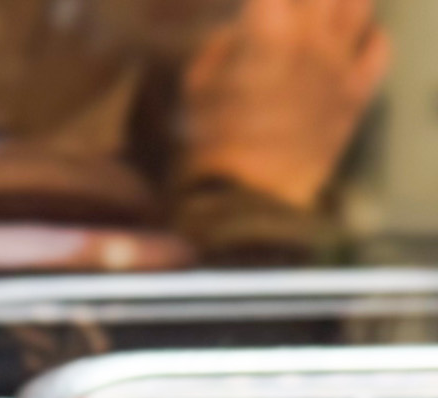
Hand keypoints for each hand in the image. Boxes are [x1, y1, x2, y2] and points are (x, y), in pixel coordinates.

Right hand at [182, 0, 389, 209]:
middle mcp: (311, 38)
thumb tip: (237, 32)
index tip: (255, 6)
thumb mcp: (196, 89)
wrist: (248, 199)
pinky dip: (371, 34)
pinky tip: (356, 37)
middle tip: (286, 11)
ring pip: (358, 3)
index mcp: (267, 32)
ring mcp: (340, 65)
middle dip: (301, 1)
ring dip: (340, 1)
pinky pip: (380, 47)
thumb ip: (219, 47)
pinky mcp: (357, 93)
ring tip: (321, 12)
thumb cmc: (211, 145)